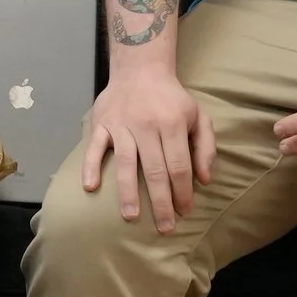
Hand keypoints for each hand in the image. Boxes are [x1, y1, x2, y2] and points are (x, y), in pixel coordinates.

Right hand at [81, 65, 216, 232]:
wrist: (140, 68)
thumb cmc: (171, 98)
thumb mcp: (198, 115)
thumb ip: (205, 147)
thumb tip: (205, 179)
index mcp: (172, 124)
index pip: (179, 166)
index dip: (183, 192)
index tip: (184, 212)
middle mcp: (146, 125)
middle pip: (154, 170)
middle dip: (160, 202)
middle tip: (165, 228)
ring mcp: (121, 124)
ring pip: (126, 162)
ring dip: (128, 192)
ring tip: (131, 217)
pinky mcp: (102, 123)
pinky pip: (94, 147)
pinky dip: (91, 166)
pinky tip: (91, 186)